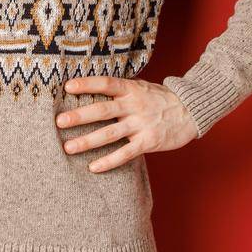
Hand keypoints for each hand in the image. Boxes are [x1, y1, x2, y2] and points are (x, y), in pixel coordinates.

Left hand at [55, 76, 198, 171]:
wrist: (192, 110)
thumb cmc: (160, 98)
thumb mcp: (140, 87)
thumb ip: (119, 90)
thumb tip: (88, 88)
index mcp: (131, 90)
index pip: (106, 84)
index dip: (87, 84)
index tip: (68, 87)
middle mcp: (134, 106)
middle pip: (103, 110)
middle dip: (80, 116)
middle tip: (59, 122)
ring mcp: (141, 125)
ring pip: (110, 134)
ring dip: (87, 141)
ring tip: (68, 148)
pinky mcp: (149, 142)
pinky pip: (126, 153)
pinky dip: (109, 161)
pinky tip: (93, 167)